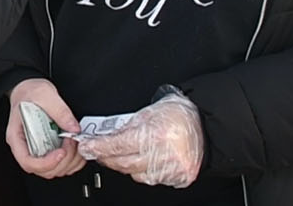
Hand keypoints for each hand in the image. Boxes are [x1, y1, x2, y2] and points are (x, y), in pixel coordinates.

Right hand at [5, 78, 85, 178]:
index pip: (27, 161)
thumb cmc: (28, 92)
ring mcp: (37, 150)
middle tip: (71, 142)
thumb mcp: (44, 94)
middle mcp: (25, 147)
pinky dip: (72, 161)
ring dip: (69, 161)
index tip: (60, 152)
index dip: (46, 163)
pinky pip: (60, 164)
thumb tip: (74, 128)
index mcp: (17, 136)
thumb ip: (60, 110)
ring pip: (53, 170)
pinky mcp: (47, 149)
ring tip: (75, 142)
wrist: (27, 88)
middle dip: (62, 161)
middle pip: (43, 170)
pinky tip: (76, 148)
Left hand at [75, 89, 203, 187]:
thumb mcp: (148, 113)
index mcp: (155, 134)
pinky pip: (152, 179)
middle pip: (124, 163)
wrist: (206, 126)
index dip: (99, 147)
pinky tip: (143, 160)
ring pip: (136, 174)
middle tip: (98, 151)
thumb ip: (127, 127)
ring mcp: (172, 169)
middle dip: (107, 158)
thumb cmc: (178, 115)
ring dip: (125, 165)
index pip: (118, 145)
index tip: (87, 147)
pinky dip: (143, 171)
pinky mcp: (178, 178)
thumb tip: (104, 137)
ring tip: (124, 153)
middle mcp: (164, 154)